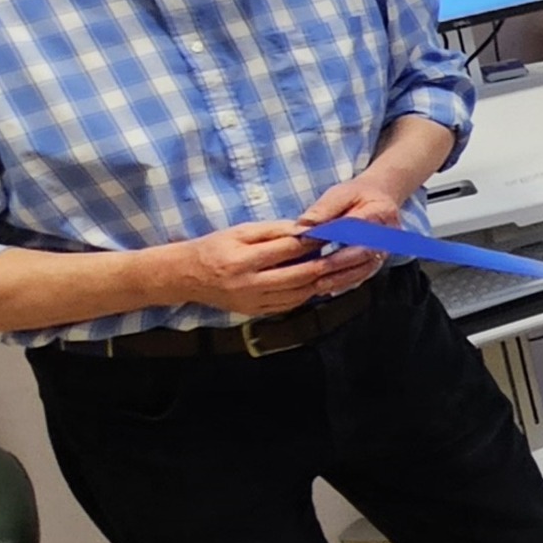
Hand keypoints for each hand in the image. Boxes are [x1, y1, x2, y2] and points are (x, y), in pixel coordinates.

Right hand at [164, 221, 344, 315]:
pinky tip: (328, 283)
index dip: (316, 240)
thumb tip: (307, 230)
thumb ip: (273, 231)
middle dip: (332, 263)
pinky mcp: (258, 312)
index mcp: (244, 259)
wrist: (187, 277)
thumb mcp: (240, 231)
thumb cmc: (214, 247)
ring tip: (350, 268)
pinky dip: (312, 293)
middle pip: (302, 275)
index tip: (338, 231)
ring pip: (302, 293)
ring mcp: (255, 302)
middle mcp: (251, 284)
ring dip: (328, 281)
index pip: (289, 249)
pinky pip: (293, 304)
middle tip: (356, 252)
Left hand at [296, 177, 412, 292]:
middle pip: (363, 251)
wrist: (381, 199)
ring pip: (365, 268)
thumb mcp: (340, 193)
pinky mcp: (379, 261)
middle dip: (338, 262)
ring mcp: (386, 250)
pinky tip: (328, 288)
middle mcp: (388, 234)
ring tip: (318, 284)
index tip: (309, 238)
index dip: (332, 233)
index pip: (355, 225)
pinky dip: (345, 283)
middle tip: (314, 269)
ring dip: (341, 278)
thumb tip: (303, 226)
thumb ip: (322, 209)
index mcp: (381, 212)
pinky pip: (363, 276)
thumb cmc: (359, 196)